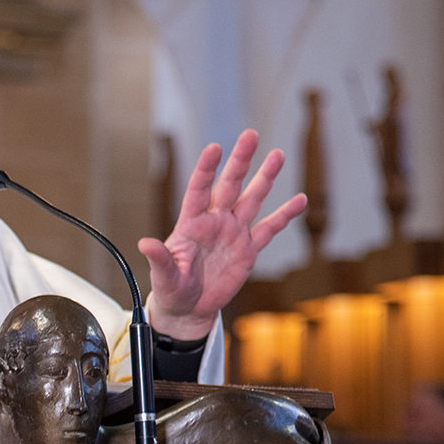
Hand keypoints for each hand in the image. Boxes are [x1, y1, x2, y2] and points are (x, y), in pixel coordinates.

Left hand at [138, 130, 307, 340]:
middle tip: (251, 135)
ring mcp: (233, 232)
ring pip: (251, 199)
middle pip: (229, 185)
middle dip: (240, 161)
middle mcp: (214, 221)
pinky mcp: (248, 249)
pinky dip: (284, 215)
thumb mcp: (164, 277)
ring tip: (277, 155)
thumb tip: (144, 243)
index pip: (198, 190)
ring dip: (265, 178)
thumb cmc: (172, 289)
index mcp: (191, 223)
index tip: (214, 149)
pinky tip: (299, 201)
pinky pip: (269, 229)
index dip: (206, 170)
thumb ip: (160, 259)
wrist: (190, 307)